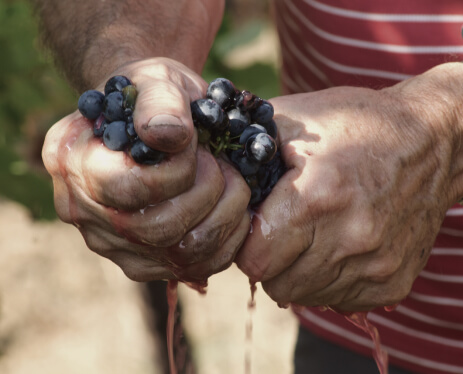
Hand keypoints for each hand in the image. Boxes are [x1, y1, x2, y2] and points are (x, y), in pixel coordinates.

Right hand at [43, 58, 250, 281]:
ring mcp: (112, 243)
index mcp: (72, 160)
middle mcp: (82, 210)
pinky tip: (233, 210)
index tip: (196, 142)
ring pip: (180, 256)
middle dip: (207, 193)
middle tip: (219, 164)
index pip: (127, 188)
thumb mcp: (157, 81)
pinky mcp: (142, 262)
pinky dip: (227, 241)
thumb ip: (161, 102)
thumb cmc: (155, 100)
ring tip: (231, 183)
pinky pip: (194, 268)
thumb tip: (170, 136)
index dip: (178, 169)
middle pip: (156, 229)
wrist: (155, 124)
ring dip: (225, 216)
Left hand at [236, 65, 461, 310]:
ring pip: (305, 294)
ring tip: (309, 234)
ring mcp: (375, 264)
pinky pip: (338, 300)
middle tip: (280, 229)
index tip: (256, 224)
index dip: (247, 242)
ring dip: (296, 270)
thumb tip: (209, 163)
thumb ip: (246, 142)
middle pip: (276, 283)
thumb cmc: (358, 125)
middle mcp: (350, 238)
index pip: (255, 258)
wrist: (431, 141)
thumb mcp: (298, 117)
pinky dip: (327, 279)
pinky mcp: (392, 282)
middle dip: (268, 259)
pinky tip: (337, 245)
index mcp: (318, 197)